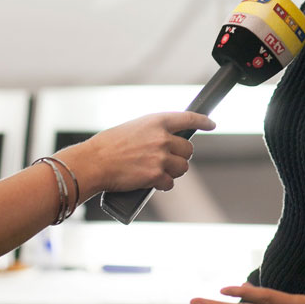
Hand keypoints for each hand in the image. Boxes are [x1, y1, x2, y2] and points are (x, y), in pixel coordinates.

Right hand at [55, 111, 214, 197]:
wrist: (93, 162)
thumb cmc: (107, 146)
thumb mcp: (133, 128)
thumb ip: (153, 132)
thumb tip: (168, 142)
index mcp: (156, 121)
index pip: (188, 118)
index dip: (203, 121)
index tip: (211, 124)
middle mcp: (162, 137)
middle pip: (188, 149)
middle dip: (181, 156)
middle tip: (168, 160)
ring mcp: (160, 157)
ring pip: (182, 168)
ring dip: (174, 172)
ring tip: (158, 171)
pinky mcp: (156, 175)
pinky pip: (169, 183)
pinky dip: (163, 185)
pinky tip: (153, 183)